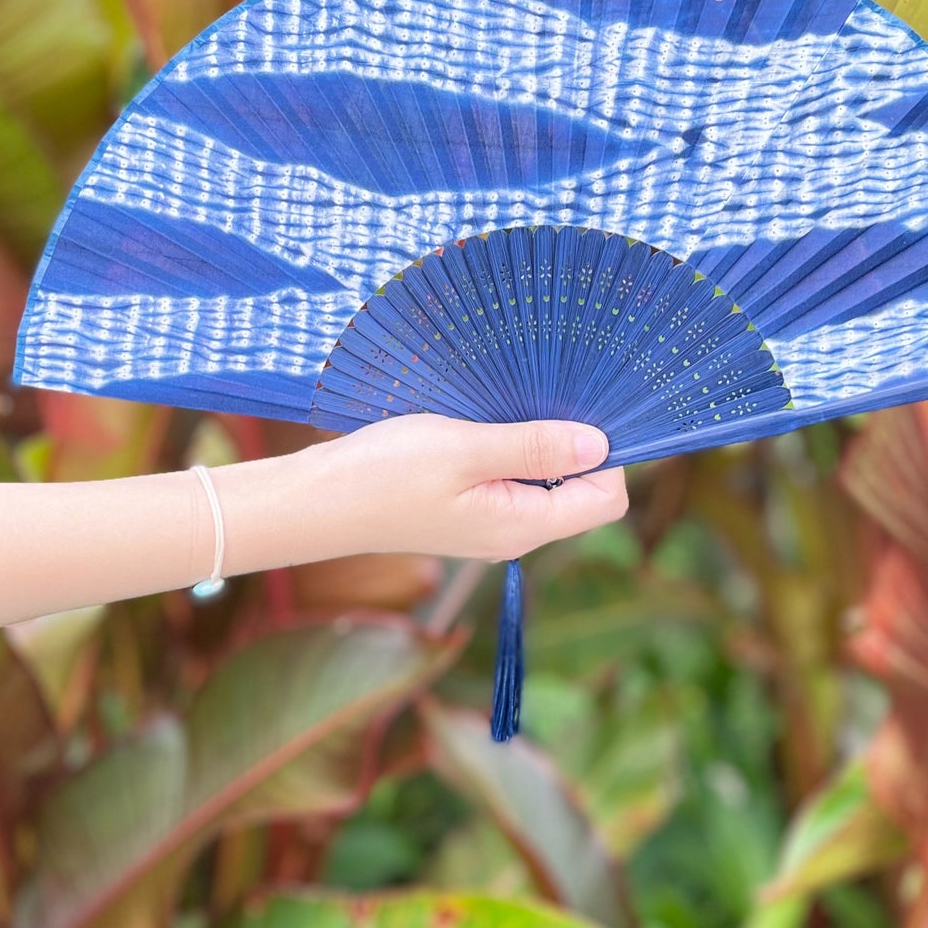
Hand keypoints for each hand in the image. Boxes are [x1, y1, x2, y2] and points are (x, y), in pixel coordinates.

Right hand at [281, 414, 628, 565]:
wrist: (316, 502)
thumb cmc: (383, 474)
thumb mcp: (465, 449)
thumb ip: (534, 446)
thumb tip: (600, 444)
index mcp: (522, 526)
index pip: (606, 499)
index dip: (611, 454)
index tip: (586, 408)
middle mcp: (514, 533)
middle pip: (583, 491)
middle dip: (578, 444)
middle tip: (551, 395)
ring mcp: (490, 524)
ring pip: (547, 482)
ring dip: (542, 443)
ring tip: (516, 404)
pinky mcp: (468, 510)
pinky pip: (514, 480)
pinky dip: (514, 449)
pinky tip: (489, 421)